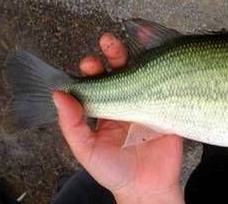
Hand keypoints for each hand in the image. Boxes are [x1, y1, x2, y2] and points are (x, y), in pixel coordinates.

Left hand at [52, 33, 183, 203]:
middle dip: (114, 55)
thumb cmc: (115, 171)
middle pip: (121, 72)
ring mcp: (149, 103)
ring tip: (133, 40)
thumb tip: (59, 96)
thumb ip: (72, 125)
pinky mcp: (168, 107)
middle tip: (109, 42)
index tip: (90, 63)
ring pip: (143, 73)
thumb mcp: (86, 151)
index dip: (93, 70)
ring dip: (138, 56)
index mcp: (106, 110)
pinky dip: (166, 68)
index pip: (97, 83)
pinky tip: (162, 53)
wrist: (148, 188)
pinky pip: (167, 85)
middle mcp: (127, 102)